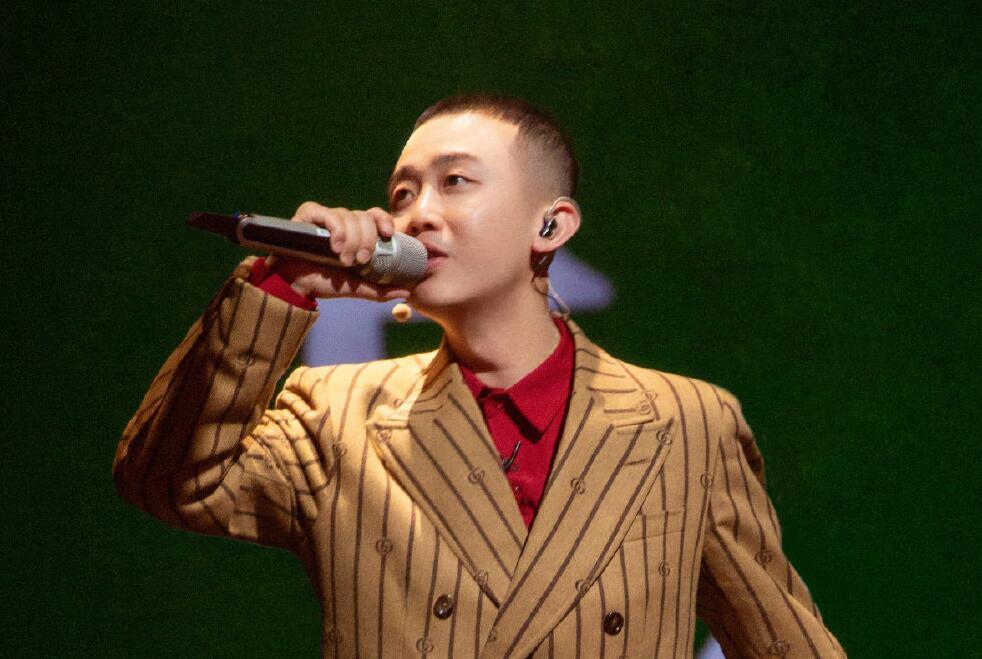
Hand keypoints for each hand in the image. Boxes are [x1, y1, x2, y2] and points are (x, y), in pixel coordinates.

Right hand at [268, 201, 411, 300]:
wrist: (295, 286)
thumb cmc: (324, 282)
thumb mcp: (356, 287)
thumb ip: (380, 290)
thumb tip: (407, 293)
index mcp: (355, 233)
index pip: (375, 215)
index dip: (384, 220)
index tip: (388, 233)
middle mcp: (342, 222)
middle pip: (364, 217)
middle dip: (366, 240)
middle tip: (360, 261)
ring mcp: (325, 217)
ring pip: (348, 216)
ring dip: (351, 240)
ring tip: (343, 261)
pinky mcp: (308, 215)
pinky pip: (327, 214)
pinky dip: (336, 229)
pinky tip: (335, 246)